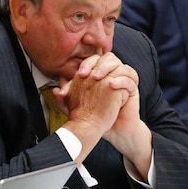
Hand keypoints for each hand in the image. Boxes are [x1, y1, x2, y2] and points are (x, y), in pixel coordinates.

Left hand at [77, 54, 151, 177]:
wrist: (112, 130)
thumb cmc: (96, 116)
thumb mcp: (77, 107)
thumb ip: (67, 98)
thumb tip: (55, 91)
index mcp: (100, 74)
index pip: (95, 60)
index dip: (87, 63)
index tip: (79, 74)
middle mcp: (112, 74)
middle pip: (110, 58)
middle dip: (99, 64)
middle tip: (91, 75)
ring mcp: (123, 81)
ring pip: (122, 66)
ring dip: (110, 69)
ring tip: (99, 78)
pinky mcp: (132, 90)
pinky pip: (131, 80)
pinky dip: (121, 80)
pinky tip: (112, 85)